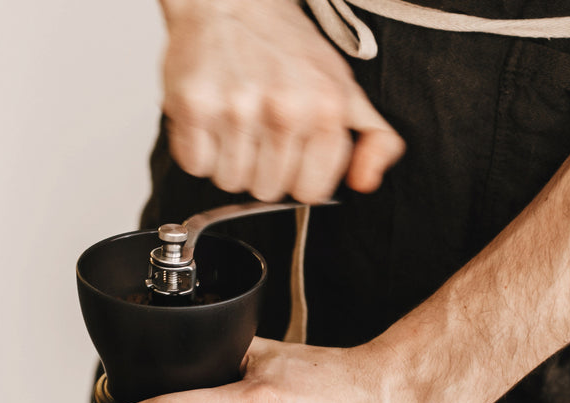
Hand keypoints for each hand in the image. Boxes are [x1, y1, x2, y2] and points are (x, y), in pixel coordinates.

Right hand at [158, 0, 404, 202]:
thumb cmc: (285, 46)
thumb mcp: (344, 86)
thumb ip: (375, 138)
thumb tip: (365, 182)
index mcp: (327, 107)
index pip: (309, 191)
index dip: (296, 175)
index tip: (289, 150)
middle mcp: (284, 108)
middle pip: (267, 191)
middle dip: (260, 167)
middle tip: (257, 128)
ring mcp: (237, 108)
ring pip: (230, 182)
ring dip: (228, 160)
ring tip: (233, 122)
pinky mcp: (194, 106)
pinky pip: (195, 165)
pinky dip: (197, 149)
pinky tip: (210, 120)